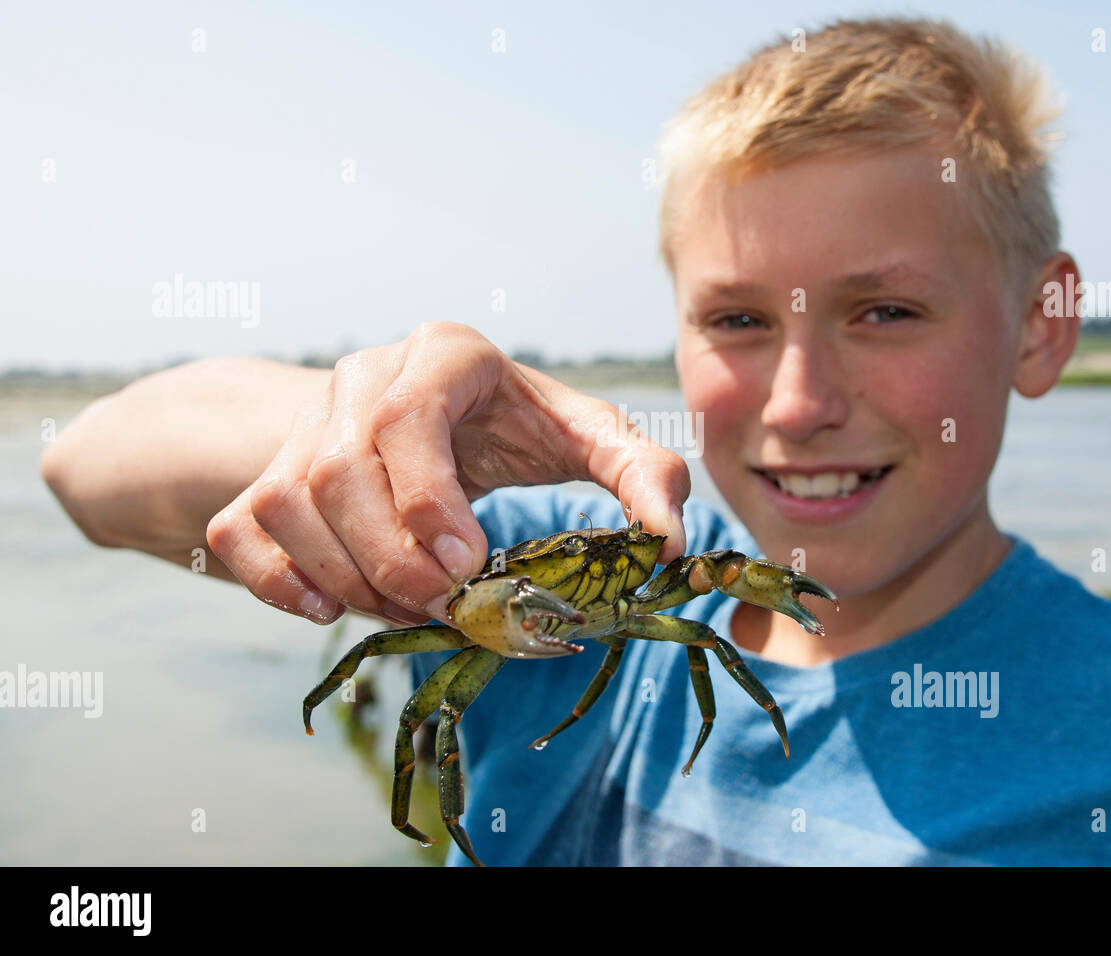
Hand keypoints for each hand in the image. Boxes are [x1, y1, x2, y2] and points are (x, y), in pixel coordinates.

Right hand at [206, 322, 690, 625]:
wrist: (430, 419)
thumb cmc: (518, 429)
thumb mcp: (585, 436)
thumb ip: (640, 472)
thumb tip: (671, 541)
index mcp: (445, 355)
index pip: (406, 418)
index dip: (425, 499)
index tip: (466, 565)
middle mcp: (365, 376)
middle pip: (339, 472)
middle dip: (392, 559)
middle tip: (447, 607)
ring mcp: (306, 421)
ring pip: (289, 504)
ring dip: (346, 579)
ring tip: (408, 610)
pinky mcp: (267, 469)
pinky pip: (243, 528)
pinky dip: (276, 581)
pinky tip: (328, 608)